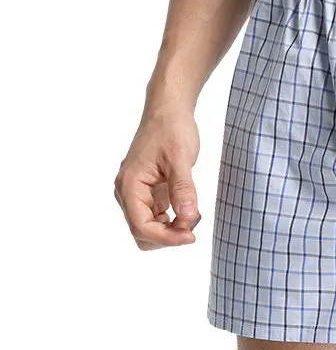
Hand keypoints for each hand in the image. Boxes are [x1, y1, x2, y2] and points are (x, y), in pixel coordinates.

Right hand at [114, 108, 201, 250]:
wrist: (168, 111)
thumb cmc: (171, 129)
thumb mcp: (181, 158)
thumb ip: (183, 188)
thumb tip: (188, 217)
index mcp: (129, 185)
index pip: (141, 226)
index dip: (166, 238)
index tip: (191, 236)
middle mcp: (127, 193)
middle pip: (142, 233)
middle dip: (168, 235)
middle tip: (194, 220)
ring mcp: (136, 193)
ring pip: (148, 228)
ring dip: (171, 229)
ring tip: (193, 211)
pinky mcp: (147, 192)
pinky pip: (156, 217)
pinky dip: (172, 220)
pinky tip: (188, 207)